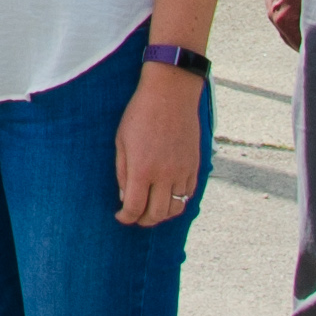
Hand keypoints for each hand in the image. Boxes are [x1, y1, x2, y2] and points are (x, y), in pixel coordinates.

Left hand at [113, 65, 204, 225]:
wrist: (171, 95)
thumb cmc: (140, 114)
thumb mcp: (121, 141)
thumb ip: (123, 172)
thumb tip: (126, 197)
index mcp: (142, 169)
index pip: (134, 207)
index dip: (126, 217)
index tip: (120, 216)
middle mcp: (164, 175)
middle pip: (157, 214)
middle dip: (143, 220)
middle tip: (135, 217)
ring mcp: (182, 172)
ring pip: (176, 208)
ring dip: (162, 214)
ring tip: (151, 210)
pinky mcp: (194, 166)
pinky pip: (188, 194)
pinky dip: (177, 201)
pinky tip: (167, 197)